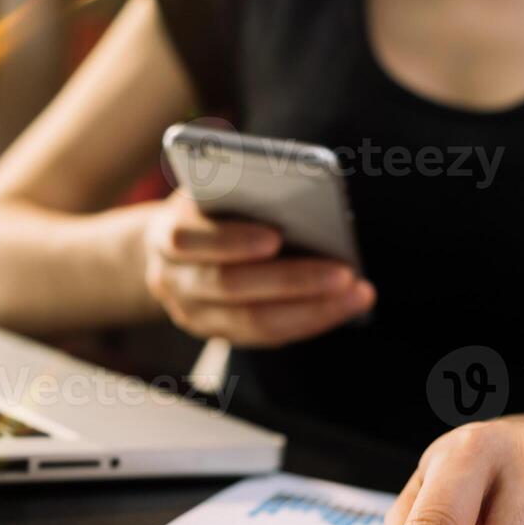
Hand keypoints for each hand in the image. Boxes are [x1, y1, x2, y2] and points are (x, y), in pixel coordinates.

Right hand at [142, 191, 375, 347]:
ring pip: (253, 322)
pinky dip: (309, 321)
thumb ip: (239, 188)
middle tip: (344, 272)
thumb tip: (303, 188)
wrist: (170, 253)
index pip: (189, 240)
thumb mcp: (211, 188)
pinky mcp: (220, 334)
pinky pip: (268, 336)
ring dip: (312, 309)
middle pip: (230, 285)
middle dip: (290, 280)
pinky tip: (345, 306)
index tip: (275, 236)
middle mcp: (172, 280)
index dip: (230, 241)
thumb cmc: (208, 207)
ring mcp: (194, 315)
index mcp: (165, 233)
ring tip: (357, 293)